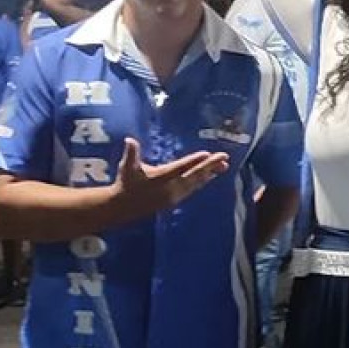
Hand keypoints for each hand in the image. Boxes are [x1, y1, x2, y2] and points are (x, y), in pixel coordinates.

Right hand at [104, 137, 229, 222]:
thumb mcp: (127, 167)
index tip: (207, 154)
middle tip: (224, 157)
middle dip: (210, 166)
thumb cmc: (126, 182)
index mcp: (160, 178)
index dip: (194, 161)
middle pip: (194, 175)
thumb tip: (129, 140)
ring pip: (196, 183)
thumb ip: (131, 153)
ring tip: (223, 165)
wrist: (124, 207)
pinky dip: (202, 181)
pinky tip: (210, 176)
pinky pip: (193, 189)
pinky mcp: (175, 199)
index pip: (180, 167)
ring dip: (210, 174)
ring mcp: (174, 195)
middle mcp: (170, 188)